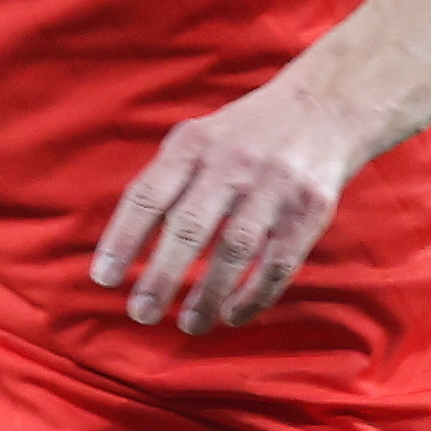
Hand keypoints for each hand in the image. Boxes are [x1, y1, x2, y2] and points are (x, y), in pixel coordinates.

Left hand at [89, 74, 365, 334]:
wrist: (326, 106)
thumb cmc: (246, 135)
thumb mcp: (199, 138)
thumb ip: (166, 180)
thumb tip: (124, 245)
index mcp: (192, 145)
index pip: (147, 196)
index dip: (122, 240)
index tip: (105, 280)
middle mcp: (231, 163)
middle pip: (188, 227)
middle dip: (161, 276)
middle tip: (141, 313)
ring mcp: (273, 186)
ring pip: (234, 249)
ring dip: (208, 294)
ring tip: (189, 324)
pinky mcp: (309, 210)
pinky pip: (277, 263)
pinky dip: (253, 297)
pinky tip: (232, 315)